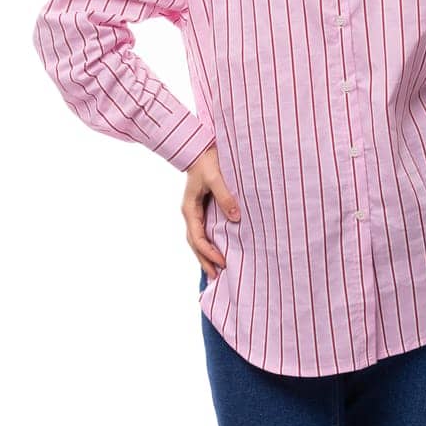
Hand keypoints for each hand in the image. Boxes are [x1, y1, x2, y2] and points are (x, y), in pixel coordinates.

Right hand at [184, 143, 238, 282]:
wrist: (200, 147)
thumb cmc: (207, 160)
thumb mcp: (216, 178)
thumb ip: (225, 196)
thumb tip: (235, 217)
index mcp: (189, 209)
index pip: (196, 237)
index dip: (209, 252)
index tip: (222, 261)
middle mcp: (191, 213)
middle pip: (195, 243)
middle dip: (205, 261)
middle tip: (217, 277)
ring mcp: (196, 212)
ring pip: (198, 239)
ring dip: (206, 255)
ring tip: (217, 271)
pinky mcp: (203, 208)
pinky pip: (205, 230)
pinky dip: (210, 243)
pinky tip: (219, 250)